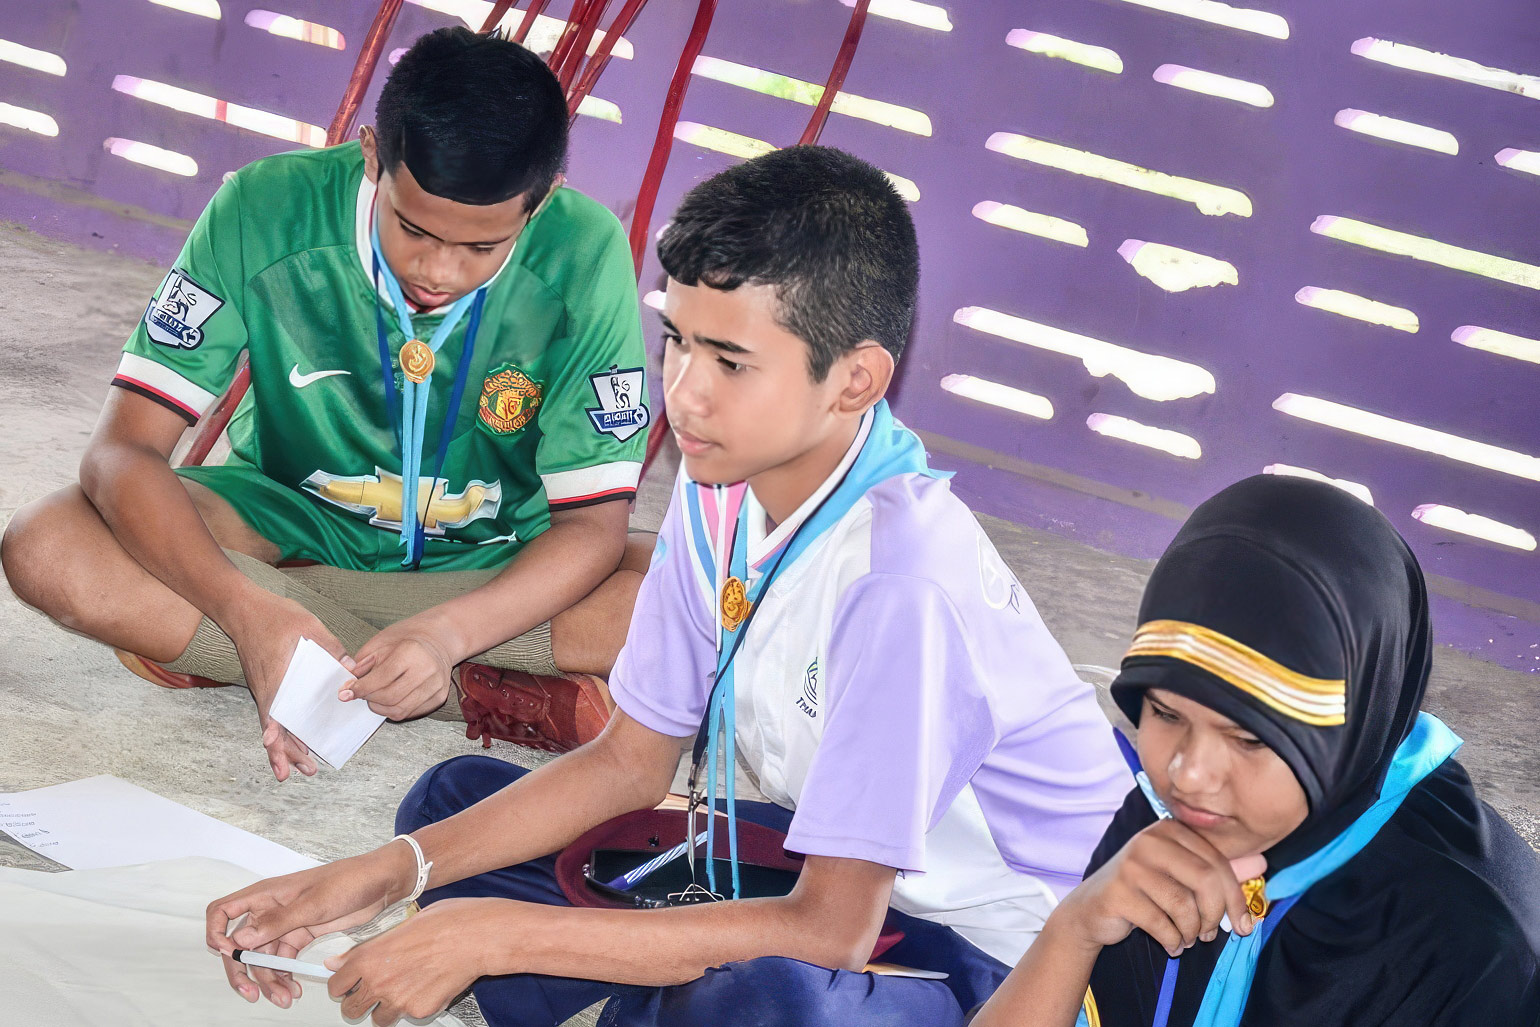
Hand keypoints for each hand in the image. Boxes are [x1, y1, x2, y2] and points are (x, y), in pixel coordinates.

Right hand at [206, 843, 416, 1006]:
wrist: (380, 883)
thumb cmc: (348, 881)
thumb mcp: (313, 902)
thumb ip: (277, 922)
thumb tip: (241, 939)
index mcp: (265, 894)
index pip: (222, 911)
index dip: (217, 934)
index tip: (231, 956)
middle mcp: (269, 910)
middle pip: (240, 944)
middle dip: (242, 971)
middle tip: (251, 994)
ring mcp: (284, 925)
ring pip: (263, 958)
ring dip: (268, 979)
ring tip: (285, 998)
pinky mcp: (300, 936)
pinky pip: (283, 960)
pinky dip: (284, 976)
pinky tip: (293, 989)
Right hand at [227, 593, 350, 780]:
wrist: (244, 608)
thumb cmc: (275, 615)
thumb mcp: (308, 626)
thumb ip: (331, 647)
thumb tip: (353, 668)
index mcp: (276, 675)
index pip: (272, 708)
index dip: (274, 729)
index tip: (272, 744)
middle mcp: (267, 688)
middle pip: (273, 727)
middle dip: (286, 751)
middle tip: (306, 770)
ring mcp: (265, 689)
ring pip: (272, 726)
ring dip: (285, 748)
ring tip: (301, 769)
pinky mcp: (266, 686)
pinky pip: (273, 715)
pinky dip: (281, 732)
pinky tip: (292, 745)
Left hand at [326, 897, 495, 1024]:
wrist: (475, 937)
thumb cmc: (445, 922)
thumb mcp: (399, 925)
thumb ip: (366, 948)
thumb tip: (342, 960)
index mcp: (369, 957)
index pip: (337, 984)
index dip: (343, 983)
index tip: (348, 983)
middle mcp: (379, 982)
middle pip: (351, 1009)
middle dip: (359, 1002)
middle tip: (371, 992)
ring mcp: (399, 1000)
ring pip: (378, 1019)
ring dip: (385, 1008)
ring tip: (402, 990)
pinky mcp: (419, 1011)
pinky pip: (409, 1015)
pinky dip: (414, 1005)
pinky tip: (427, 986)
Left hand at [343, 615, 457, 720]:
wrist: (437, 639)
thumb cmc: (407, 638)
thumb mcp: (381, 641)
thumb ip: (363, 663)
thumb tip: (348, 687)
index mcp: (412, 651)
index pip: (382, 678)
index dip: (360, 688)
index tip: (346, 692)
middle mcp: (428, 669)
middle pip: (390, 697)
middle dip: (369, 699)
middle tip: (360, 693)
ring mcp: (436, 685)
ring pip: (400, 709)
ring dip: (380, 707)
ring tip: (374, 697)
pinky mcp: (440, 697)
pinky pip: (411, 712)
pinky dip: (394, 710)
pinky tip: (390, 699)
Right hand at [1054, 820, 1266, 957]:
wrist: (1091, 909)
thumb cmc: (1143, 891)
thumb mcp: (1180, 876)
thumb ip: (1217, 869)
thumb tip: (1262, 863)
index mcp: (1168, 830)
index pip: (1216, 862)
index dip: (1236, 898)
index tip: (1244, 926)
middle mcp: (1149, 841)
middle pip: (1205, 880)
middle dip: (1215, 916)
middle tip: (1210, 934)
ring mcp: (1131, 865)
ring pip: (1184, 905)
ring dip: (1191, 932)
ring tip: (1185, 938)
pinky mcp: (1118, 893)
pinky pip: (1162, 924)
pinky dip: (1172, 941)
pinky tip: (1169, 944)